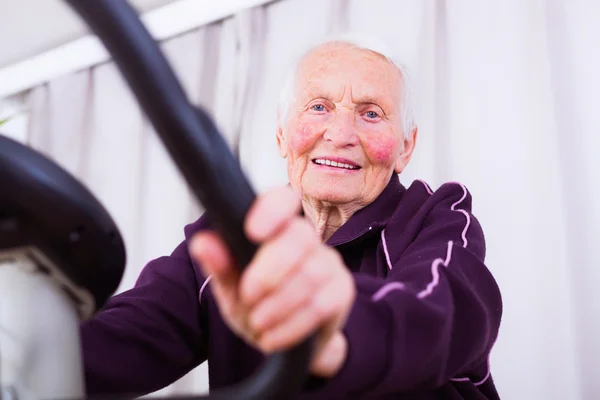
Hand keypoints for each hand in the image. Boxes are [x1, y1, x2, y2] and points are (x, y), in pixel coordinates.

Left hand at [189, 186, 355, 376]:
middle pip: (300, 237)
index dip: (271, 210)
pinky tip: (273, 337)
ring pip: (312, 273)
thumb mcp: (231, 289)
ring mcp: (329, 264)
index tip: (252, 232)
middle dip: (269, 272)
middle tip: (248, 296)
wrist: (285, 343)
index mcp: (278, 228)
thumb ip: (220, 266)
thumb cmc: (257, 305)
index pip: (283, 200)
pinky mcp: (342, 292)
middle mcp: (308, 239)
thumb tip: (202, 242)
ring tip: (258, 322)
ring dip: (279, 304)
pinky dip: (291, 325)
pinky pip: (321, 304)